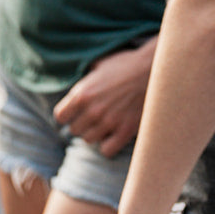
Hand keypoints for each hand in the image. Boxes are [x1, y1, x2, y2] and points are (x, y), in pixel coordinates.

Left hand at [53, 37, 156, 157]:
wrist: (153, 70)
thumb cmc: (126, 63)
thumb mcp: (100, 64)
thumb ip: (86, 78)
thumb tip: (80, 83)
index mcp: (82, 94)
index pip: (60, 116)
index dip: (66, 115)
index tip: (73, 113)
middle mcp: (92, 111)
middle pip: (74, 130)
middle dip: (81, 123)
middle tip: (92, 116)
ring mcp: (109, 123)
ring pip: (89, 140)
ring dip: (94, 133)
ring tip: (103, 124)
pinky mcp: (125, 131)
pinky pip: (107, 150)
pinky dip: (108, 144)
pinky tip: (113, 134)